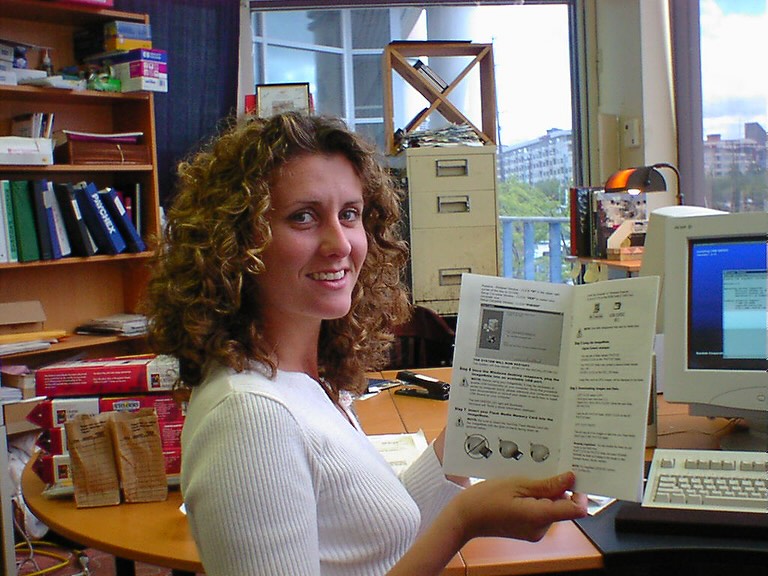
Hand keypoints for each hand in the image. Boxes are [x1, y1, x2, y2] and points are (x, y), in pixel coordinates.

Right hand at [450, 471, 587, 542]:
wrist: (465, 517)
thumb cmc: (485, 499)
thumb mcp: (517, 484)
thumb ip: (546, 484)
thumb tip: (570, 478)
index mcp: (540, 517)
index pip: (576, 509)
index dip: (579, 492)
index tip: (571, 474)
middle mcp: (541, 528)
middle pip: (564, 506)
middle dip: (557, 487)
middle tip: (543, 469)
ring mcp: (535, 530)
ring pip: (552, 507)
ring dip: (544, 491)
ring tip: (525, 479)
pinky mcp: (528, 529)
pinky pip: (541, 511)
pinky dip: (536, 498)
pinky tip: (521, 488)